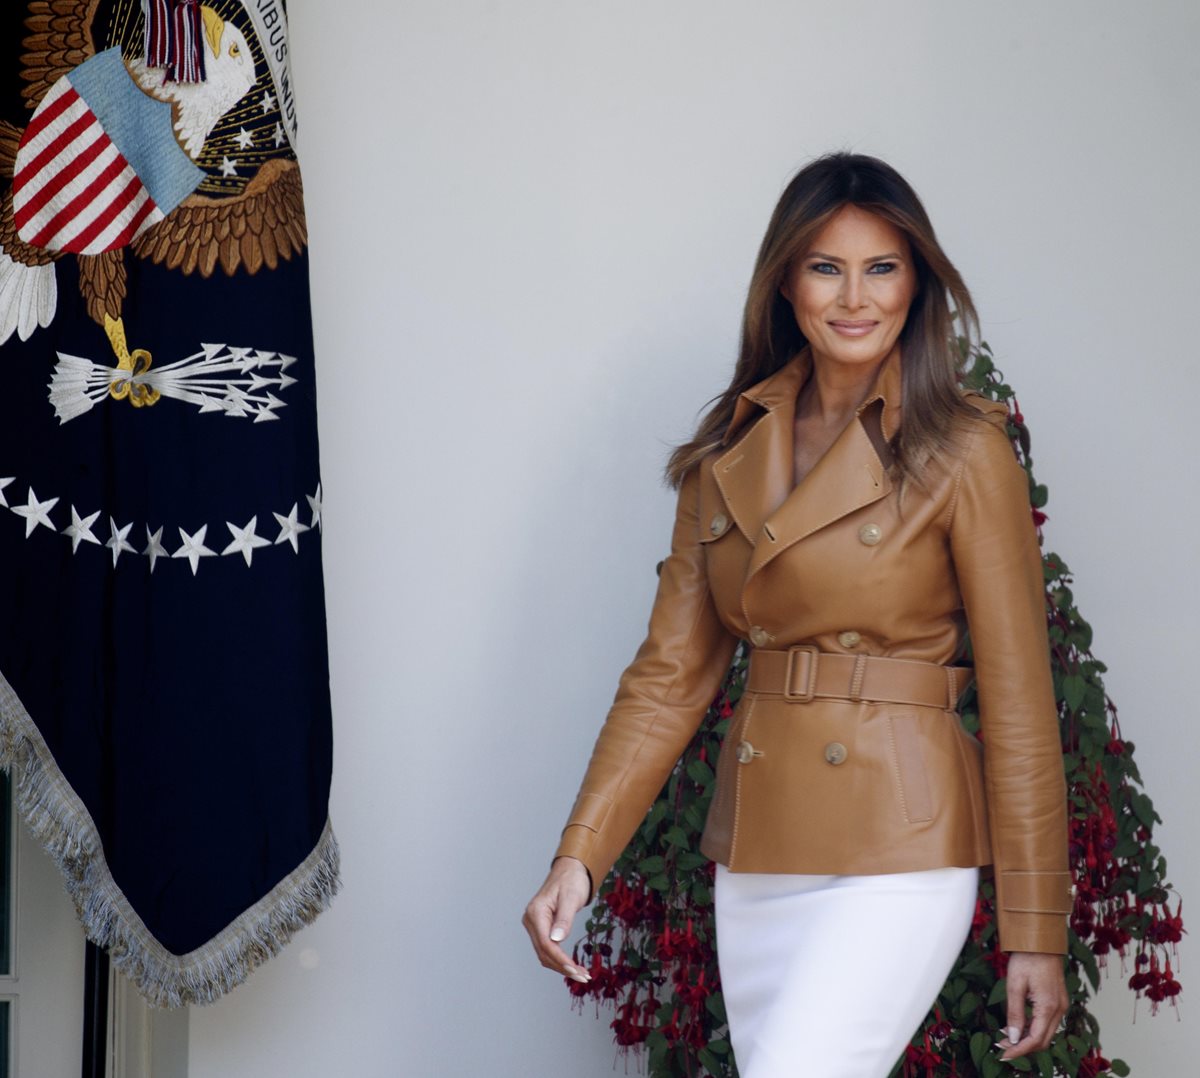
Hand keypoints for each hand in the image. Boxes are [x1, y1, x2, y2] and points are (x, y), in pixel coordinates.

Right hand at [522, 856, 592, 983]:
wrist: (570, 870)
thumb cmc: (572, 880)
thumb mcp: (571, 898)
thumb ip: (564, 919)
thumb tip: (557, 940)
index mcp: (535, 912)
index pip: (546, 944)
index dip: (560, 960)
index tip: (576, 970)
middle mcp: (531, 920)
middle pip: (544, 953)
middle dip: (563, 967)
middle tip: (584, 977)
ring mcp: (534, 925)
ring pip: (545, 954)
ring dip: (562, 966)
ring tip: (582, 974)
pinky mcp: (541, 928)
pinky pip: (548, 949)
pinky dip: (560, 959)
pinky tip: (573, 966)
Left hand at [997, 951, 1068, 1060]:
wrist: (1041, 941)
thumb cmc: (1027, 959)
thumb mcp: (1014, 985)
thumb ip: (1014, 1013)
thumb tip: (1012, 1037)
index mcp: (1049, 1007)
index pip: (1036, 1040)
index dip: (1019, 1050)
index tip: (1004, 1055)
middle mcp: (1059, 1009)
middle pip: (1043, 1040)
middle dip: (1023, 1047)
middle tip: (1002, 1048)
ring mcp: (1061, 1006)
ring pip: (1046, 1033)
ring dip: (1028, 1039)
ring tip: (1006, 1038)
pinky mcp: (1058, 1001)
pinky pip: (1048, 1023)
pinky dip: (1033, 1029)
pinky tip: (1018, 1026)